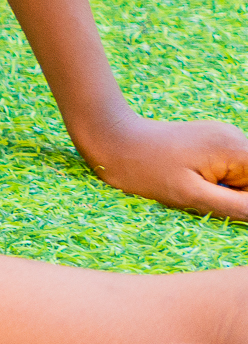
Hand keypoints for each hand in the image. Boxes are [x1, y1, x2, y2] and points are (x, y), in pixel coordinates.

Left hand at [74, 113, 247, 220]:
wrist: (110, 137)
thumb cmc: (144, 169)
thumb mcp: (192, 196)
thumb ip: (238, 207)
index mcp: (235, 148)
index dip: (245, 201)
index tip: (218, 204)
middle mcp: (235, 137)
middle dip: (235, 197)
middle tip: (199, 196)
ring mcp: (223, 137)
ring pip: (242, 178)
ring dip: (225, 191)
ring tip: (190, 186)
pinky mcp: (210, 141)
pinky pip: (227, 170)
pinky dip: (215, 182)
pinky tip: (188, 179)